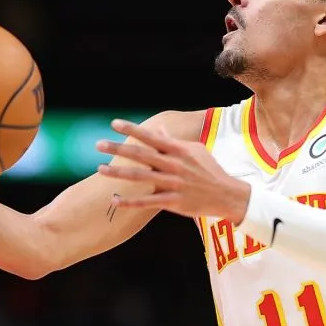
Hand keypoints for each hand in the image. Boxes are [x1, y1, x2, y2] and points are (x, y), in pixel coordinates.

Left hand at [95, 119, 250, 221]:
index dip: (132, 130)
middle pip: (141, 155)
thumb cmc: (210, 170)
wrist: (226, 195)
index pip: (151, 137)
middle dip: (119, 149)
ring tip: (100, 169)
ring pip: (141, 177)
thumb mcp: (195, 151)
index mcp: (179, 150)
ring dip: (119, 173)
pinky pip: (147, 202)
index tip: (114, 123)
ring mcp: (173, 184)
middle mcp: (174, 165)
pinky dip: (130, 201)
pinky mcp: (173, 202)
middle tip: (98, 144)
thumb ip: (173, 142)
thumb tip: (157, 129)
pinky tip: (114, 199)